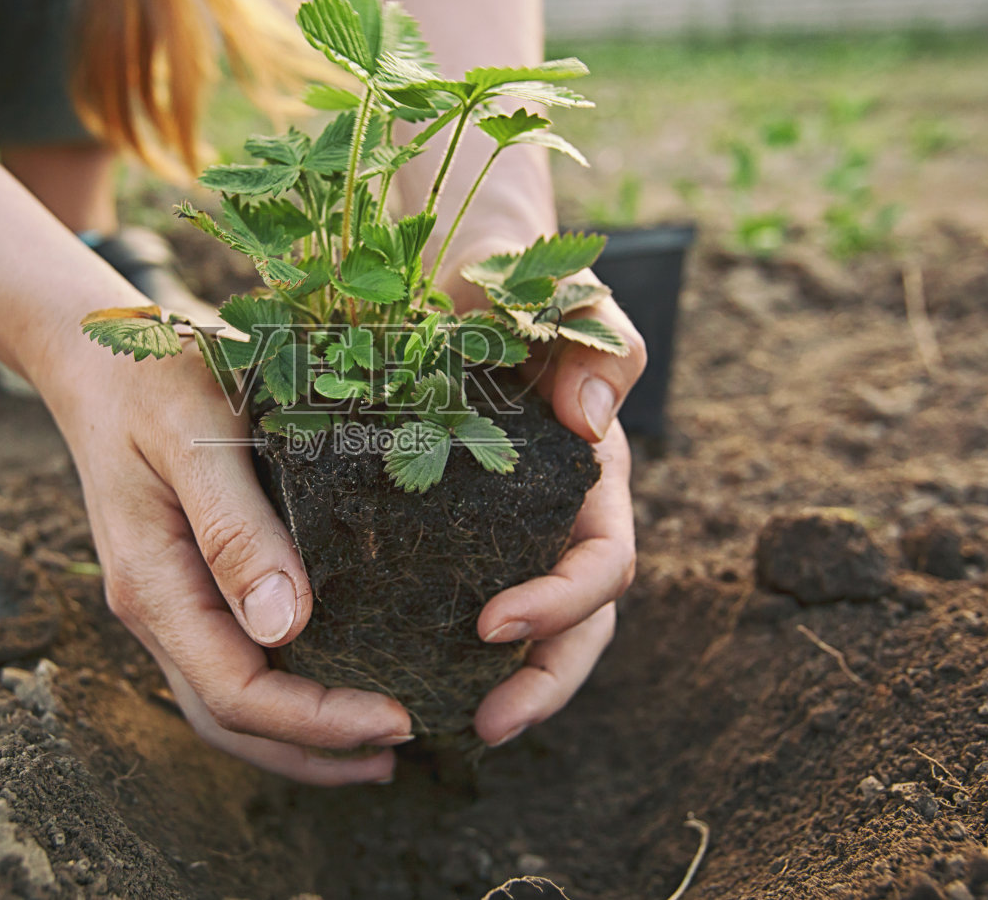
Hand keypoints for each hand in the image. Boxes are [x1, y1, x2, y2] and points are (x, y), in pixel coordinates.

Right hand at [40, 345, 412, 784]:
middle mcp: (153, 609)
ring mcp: (163, 600)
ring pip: (226, 701)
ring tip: (377, 744)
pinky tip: (331, 679)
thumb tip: (287, 626)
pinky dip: (281, 691)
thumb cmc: (151, 377)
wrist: (95, 352)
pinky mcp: (181, 582)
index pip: (238, 692)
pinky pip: (227, 661)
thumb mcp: (196, 435)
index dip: (318, 720)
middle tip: (403, 744)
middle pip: (231, 719)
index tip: (398, 716)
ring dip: (298, 735)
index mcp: (154, 583)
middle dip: (315, 748)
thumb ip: (236, 528)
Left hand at [443, 236, 646, 747]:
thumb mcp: (568, 296)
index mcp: (593, 483)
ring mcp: (500, 531)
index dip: (562, 608)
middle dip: (539, 684)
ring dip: (492, 683)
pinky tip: (385, 665)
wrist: (457, 263)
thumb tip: (595, 420)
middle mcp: (554, 519)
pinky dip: (432, 642)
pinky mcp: (440, 529)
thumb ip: (601, 342)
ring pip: (518, 633)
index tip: (492, 622)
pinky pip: (446, 598)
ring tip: (441, 722)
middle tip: (481, 724)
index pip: (602, 568)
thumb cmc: (521, 277)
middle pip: (573, 628)